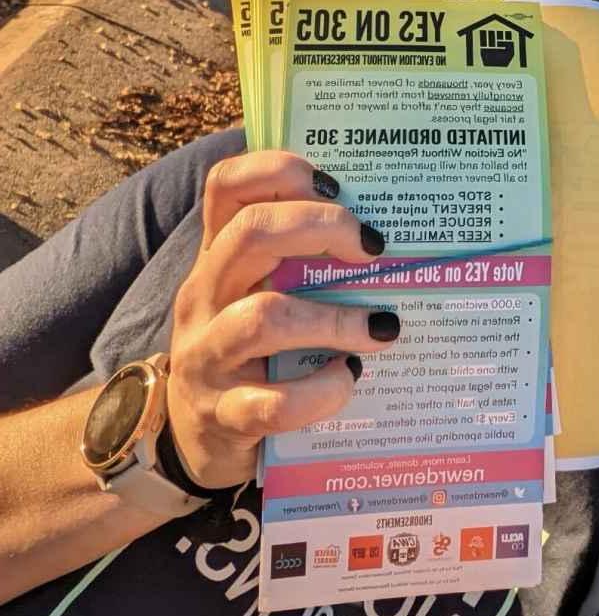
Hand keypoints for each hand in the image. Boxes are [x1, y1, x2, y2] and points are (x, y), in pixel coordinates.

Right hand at [167, 150, 394, 488]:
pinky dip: (322, 390)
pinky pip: (274, 402)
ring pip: (264, 317)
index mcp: (219, 258)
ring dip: (335, 319)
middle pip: (250, 232)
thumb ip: (303, 263)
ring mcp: (208, 357)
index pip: (227, 186)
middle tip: (373, 247)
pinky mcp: (224, 417)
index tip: (336, 186)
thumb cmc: (252, 357)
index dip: (280, 170)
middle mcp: (205, 297)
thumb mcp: (261, 296)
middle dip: (321, 227)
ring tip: (382, 327)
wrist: (194, 446)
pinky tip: (348, 379)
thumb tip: (389, 230)